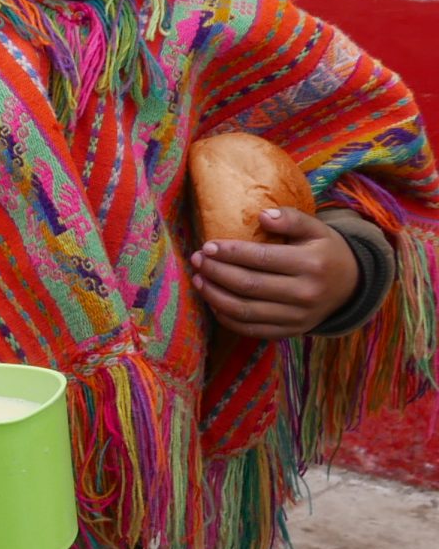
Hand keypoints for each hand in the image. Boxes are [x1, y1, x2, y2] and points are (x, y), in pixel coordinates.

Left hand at [192, 209, 358, 338]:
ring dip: (215, 296)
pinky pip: (251, 329)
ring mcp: (297, 318)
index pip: (261, 259)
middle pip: (249, 285)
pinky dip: (227, 318)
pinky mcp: (289, 332)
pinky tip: (213, 302)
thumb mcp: (318, 229)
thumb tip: (261, 216)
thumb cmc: (326, 252)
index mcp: (312, 265)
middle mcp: (305, 294)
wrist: (351, 287)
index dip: (230, 253)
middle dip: (216, 272)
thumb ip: (291, 219)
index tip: (208, 246)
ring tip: (198, 279)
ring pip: (245, 310)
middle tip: (197, 260)